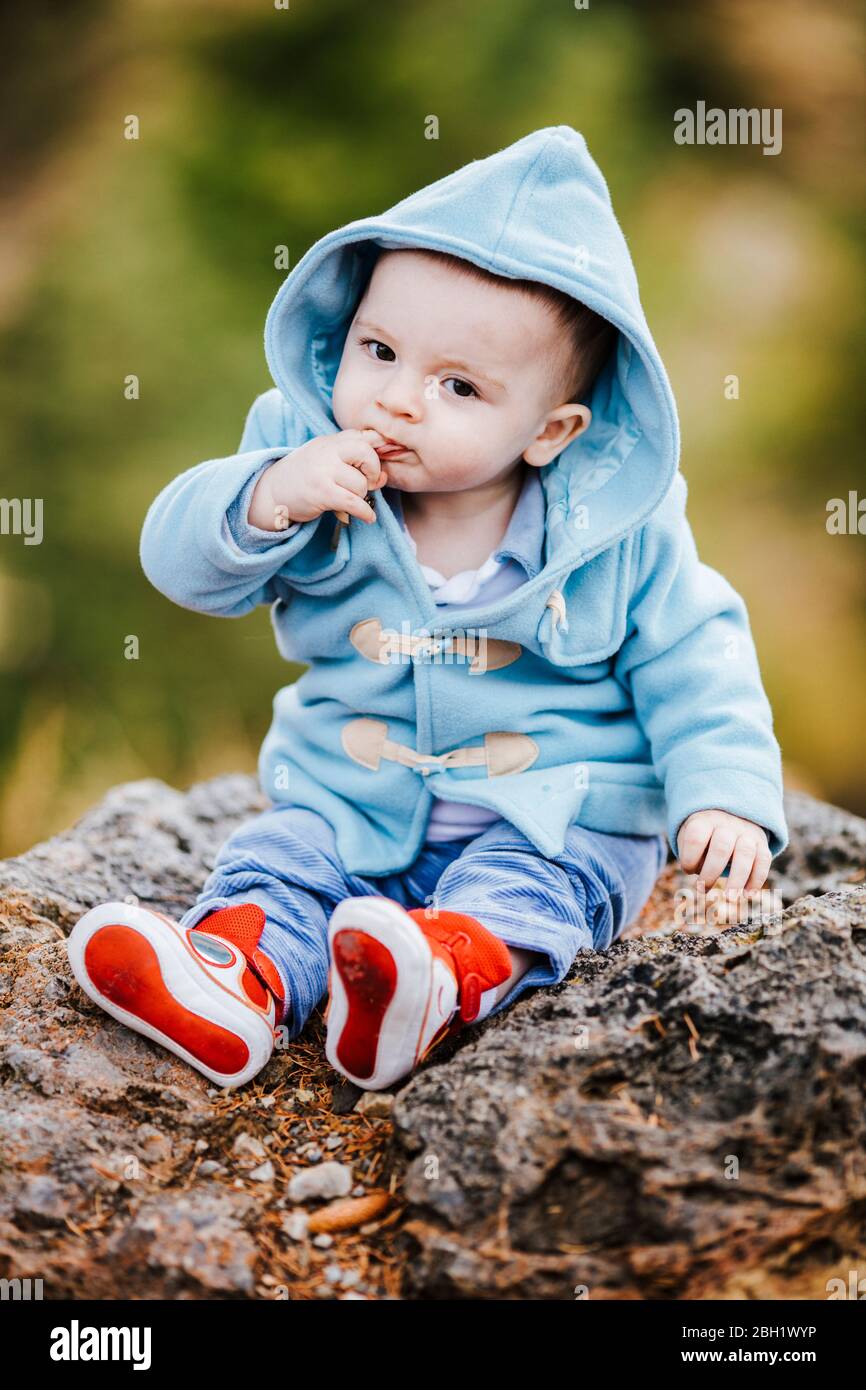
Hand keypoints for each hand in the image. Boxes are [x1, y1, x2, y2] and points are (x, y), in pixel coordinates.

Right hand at [249, 428, 389, 529]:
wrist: (272, 492)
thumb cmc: (305, 478)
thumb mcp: (327, 461)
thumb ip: (354, 463)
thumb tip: (384, 476)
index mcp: (330, 441)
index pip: (363, 435)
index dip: (380, 447)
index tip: (386, 459)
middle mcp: (326, 450)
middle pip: (366, 452)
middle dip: (373, 470)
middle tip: (367, 482)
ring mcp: (323, 470)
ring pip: (360, 483)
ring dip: (363, 496)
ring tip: (353, 500)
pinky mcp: (321, 492)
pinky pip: (353, 502)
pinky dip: (365, 512)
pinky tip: (368, 517)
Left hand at [677, 808, 770, 897]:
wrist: (730, 816)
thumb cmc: (703, 836)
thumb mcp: (689, 838)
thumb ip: (692, 856)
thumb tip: (704, 882)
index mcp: (704, 821)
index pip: (695, 838)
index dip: (689, 858)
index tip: (688, 870)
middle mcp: (726, 824)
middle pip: (721, 847)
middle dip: (711, 872)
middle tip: (703, 889)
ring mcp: (746, 833)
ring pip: (745, 853)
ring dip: (737, 879)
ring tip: (729, 898)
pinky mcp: (761, 844)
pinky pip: (764, 859)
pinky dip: (757, 879)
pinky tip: (747, 894)